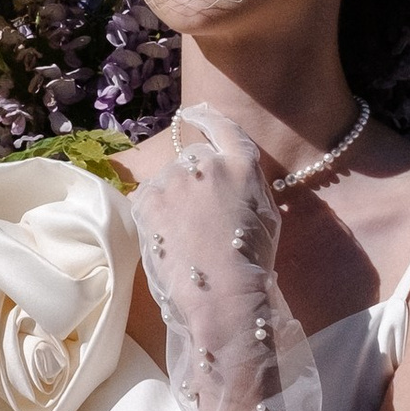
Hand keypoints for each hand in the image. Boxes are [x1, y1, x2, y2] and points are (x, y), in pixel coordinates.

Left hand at [133, 105, 282, 379]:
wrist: (222, 296)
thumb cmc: (250, 265)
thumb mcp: (263, 215)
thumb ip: (244, 185)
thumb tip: (226, 177)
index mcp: (242, 164)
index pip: (223, 128)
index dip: (206, 118)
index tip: (193, 114)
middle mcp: (207, 162)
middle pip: (191, 158)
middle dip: (192, 180)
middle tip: (198, 218)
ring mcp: (174, 178)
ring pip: (166, 180)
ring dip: (171, 200)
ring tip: (185, 238)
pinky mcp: (147, 199)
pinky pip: (146, 199)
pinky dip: (153, 215)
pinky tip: (166, 239)